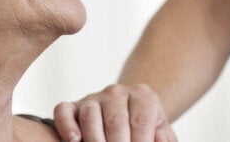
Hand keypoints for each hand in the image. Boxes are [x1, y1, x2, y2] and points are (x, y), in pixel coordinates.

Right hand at [54, 84, 177, 141]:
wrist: (129, 111)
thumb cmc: (146, 128)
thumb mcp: (161, 132)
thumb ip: (165, 139)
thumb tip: (158, 140)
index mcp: (143, 96)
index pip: (140, 123)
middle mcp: (117, 92)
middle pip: (115, 122)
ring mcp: (94, 97)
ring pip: (90, 116)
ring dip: (95, 140)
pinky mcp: (73, 105)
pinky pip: (64, 110)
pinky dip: (66, 125)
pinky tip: (74, 141)